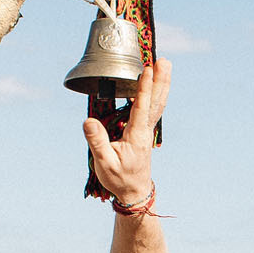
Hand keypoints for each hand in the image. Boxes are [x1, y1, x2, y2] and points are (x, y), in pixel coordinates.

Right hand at [82, 57, 170, 210]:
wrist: (134, 192)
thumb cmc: (119, 178)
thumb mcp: (104, 163)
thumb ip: (97, 142)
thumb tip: (88, 121)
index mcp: (136, 135)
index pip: (141, 106)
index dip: (145, 87)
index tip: (148, 69)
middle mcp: (145, 130)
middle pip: (156, 100)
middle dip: (161, 80)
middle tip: (165, 60)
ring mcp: (147, 130)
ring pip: (158, 103)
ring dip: (163, 83)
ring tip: (165, 65)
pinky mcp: (145, 132)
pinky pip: (154, 108)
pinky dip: (157, 93)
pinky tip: (156, 85)